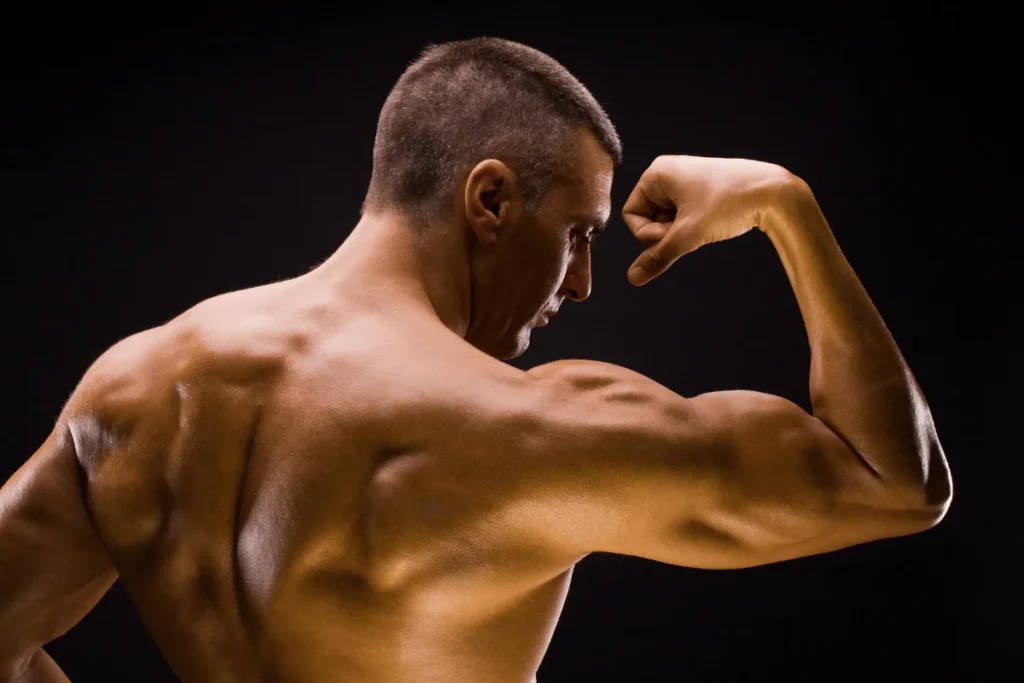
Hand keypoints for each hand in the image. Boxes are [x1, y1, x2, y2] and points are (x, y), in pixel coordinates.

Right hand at [621, 155, 797, 285]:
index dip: (648, 233)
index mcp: (657, 173)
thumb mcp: (688, 234)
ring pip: (667, 221)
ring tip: (706, 225)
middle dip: (667, 233)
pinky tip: (713, 224)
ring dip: (681, 233)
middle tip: (692, 231)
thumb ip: (658, 257)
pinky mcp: (701, 192)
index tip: (674, 233)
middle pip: (648, 218)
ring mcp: (686, 182)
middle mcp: (668, 174)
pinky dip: (693, 228)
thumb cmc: (728, 204)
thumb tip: (633, 279)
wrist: (774, 193)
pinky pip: (683, 218)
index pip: (631, 214)